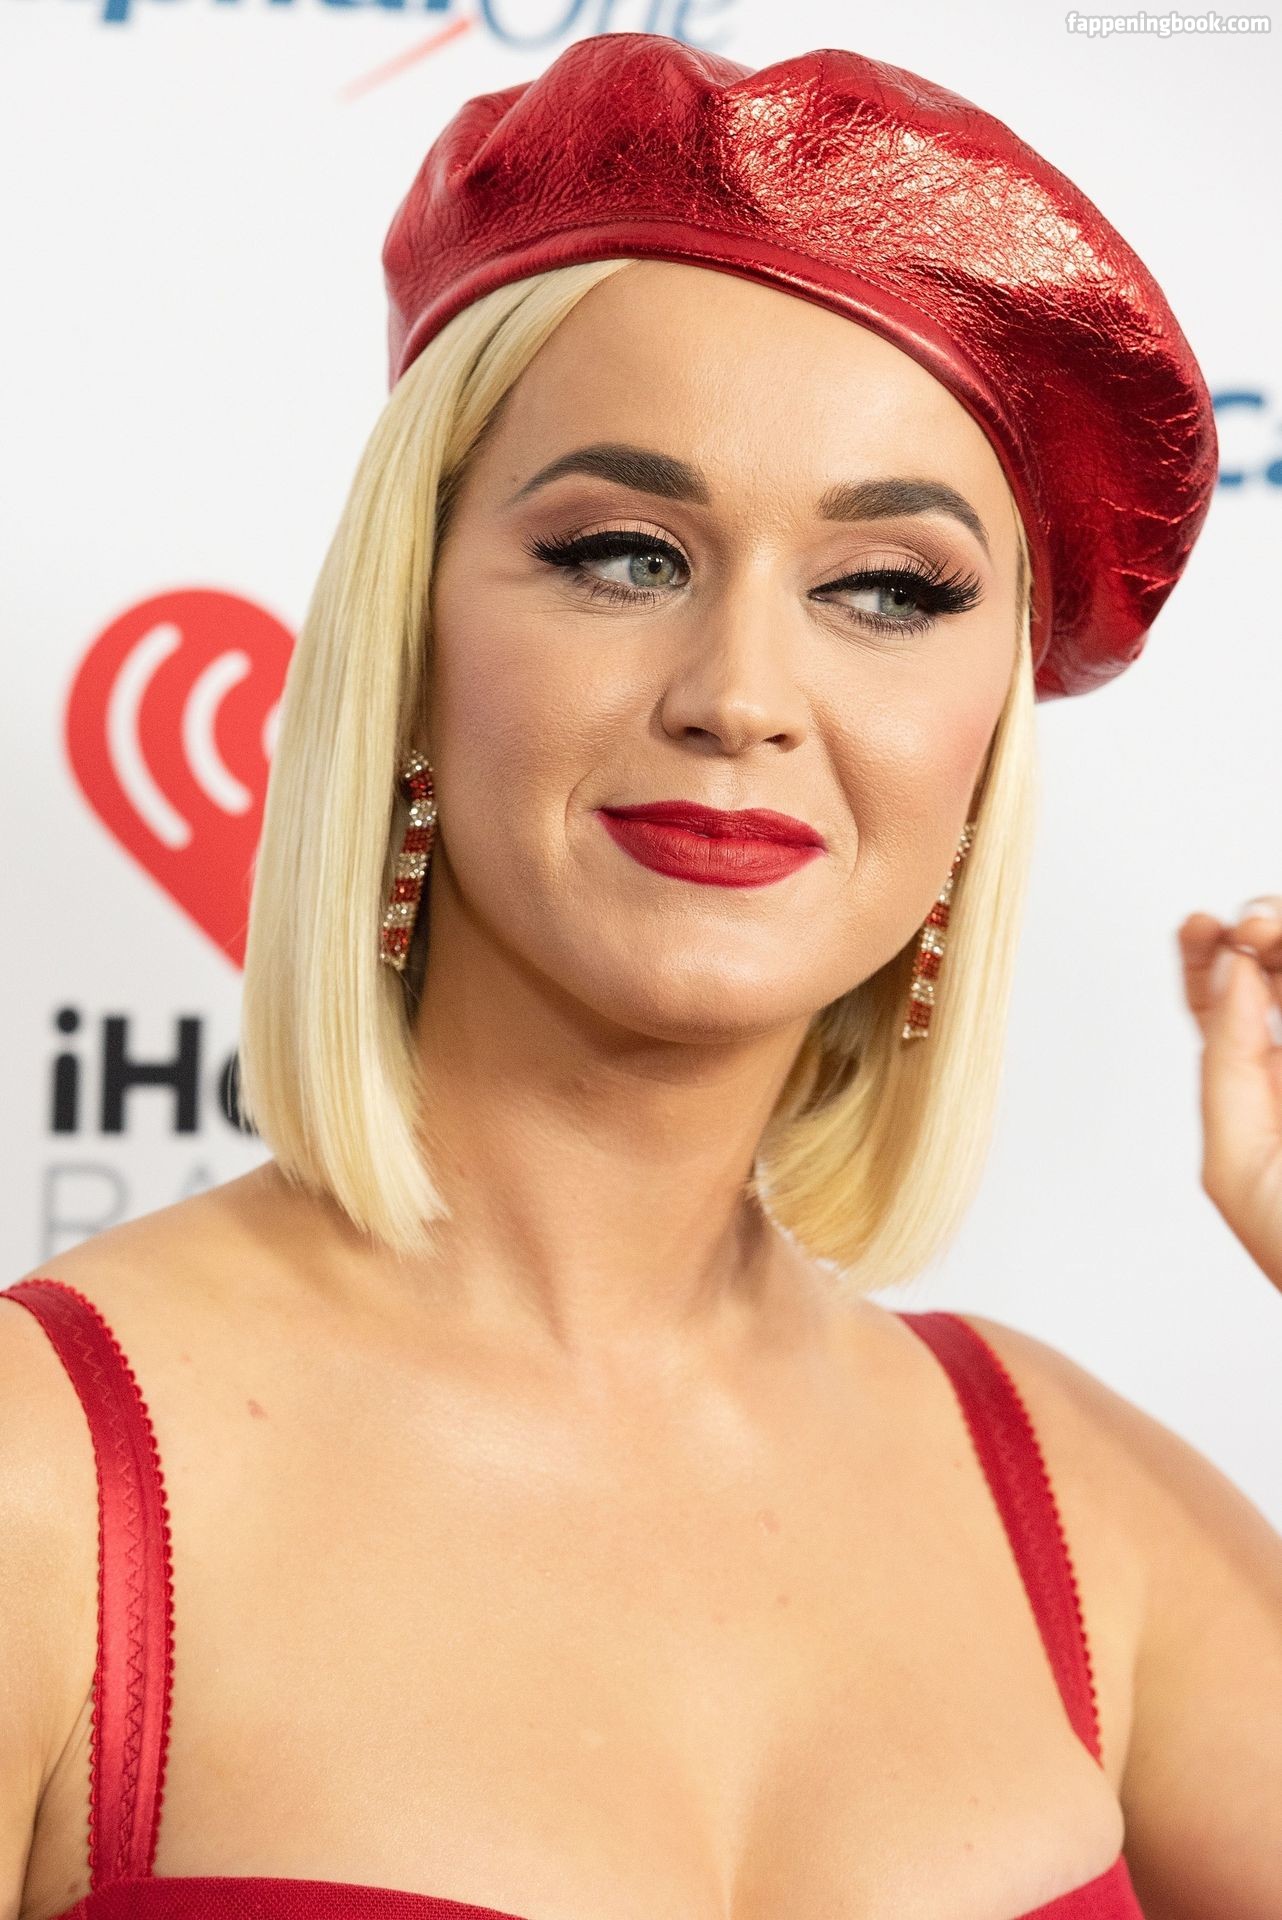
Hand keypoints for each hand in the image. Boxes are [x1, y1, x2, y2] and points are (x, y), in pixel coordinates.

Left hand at [1177, 898, 1281, 1293]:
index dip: (1210, 957)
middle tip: (1252, 927)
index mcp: (1265, 1095)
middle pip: (1280, 971)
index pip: (1227, 1007)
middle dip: (1260, 931)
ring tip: (1272, 931)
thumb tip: (1232, 969)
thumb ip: (1227, 1066)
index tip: (1198, 924)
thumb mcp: (1239, 1168)